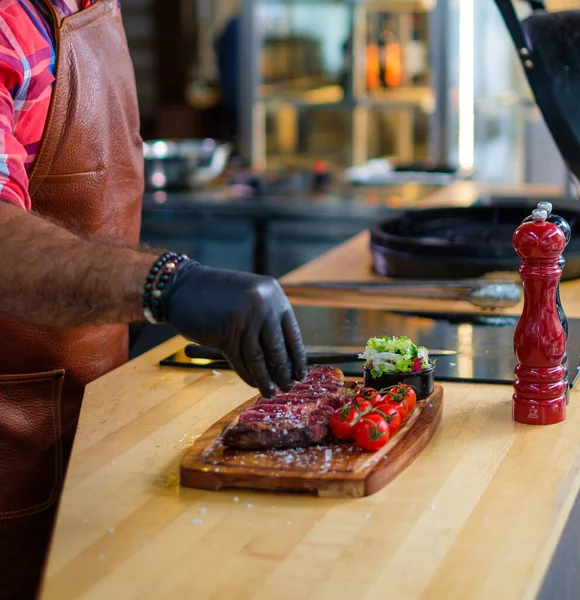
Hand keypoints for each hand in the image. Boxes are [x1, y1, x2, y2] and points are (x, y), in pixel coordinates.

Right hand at [163, 263, 306, 396]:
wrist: (182, 285)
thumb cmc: (217, 295)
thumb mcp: (250, 298)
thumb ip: (267, 319)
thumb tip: (286, 358)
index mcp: (274, 294)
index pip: (292, 333)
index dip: (297, 357)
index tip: (301, 374)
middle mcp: (263, 304)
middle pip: (277, 348)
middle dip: (283, 371)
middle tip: (288, 387)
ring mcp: (245, 317)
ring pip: (258, 358)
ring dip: (265, 378)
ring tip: (271, 392)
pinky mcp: (226, 331)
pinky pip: (240, 360)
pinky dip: (248, 375)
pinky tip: (253, 384)